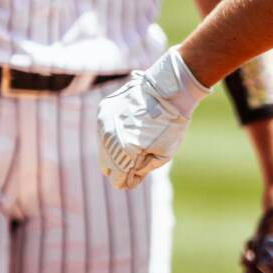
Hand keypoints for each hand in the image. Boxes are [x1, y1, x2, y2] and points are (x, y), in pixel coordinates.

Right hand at [97, 50, 209, 188]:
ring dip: (115, 149)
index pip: (117, 180)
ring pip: (102, 148)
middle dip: (120, 166)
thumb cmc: (170, 125)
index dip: (128, 181)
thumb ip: (143, 170)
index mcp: (125, 153)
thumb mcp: (163, 155)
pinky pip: (103, 130)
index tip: (137, 176)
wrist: (168, 91)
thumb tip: (131, 179)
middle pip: (106, 166)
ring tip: (135, 139)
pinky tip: (129, 125)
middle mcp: (109, 139)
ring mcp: (103, 123)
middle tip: (137, 158)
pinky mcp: (103, 110)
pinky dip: (113, 132)